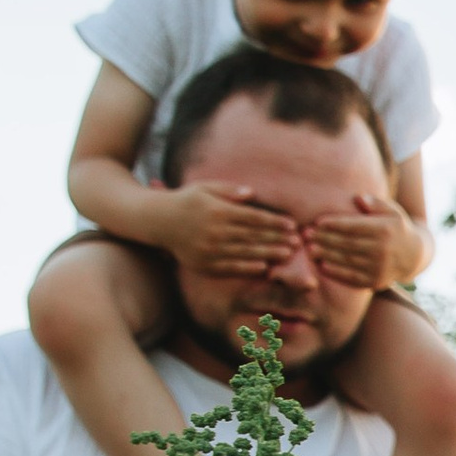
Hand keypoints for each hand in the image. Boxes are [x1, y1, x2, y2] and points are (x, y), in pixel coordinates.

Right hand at [160, 178, 294, 275]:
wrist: (157, 220)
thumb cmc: (186, 200)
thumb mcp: (205, 188)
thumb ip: (229, 190)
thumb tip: (252, 193)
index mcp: (217, 210)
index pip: (252, 217)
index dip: (274, 222)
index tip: (292, 225)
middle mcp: (214, 230)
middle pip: (252, 236)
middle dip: (276, 238)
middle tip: (297, 242)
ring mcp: (208, 249)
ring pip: (244, 252)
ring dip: (268, 254)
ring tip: (287, 254)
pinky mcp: (203, 263)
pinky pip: (229, 267)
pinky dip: (247, 267)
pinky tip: (264, 267)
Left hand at [311, 194, 415, 292]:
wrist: (414, 256)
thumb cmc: (396, 228)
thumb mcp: (392, 211)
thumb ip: (376, 203)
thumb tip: (358, 198)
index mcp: (385, 230)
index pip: (354, 226)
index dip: (334, 224)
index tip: (317, 221)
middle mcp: (383, 250)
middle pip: (347, 244)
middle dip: (324, 239)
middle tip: (305, 235)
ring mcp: (379, 268)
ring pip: (347, 260)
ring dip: (325, 255)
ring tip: (309, 249)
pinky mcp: (375, 282)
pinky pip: (352, 277)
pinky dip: (336, 272)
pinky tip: (322, 266)